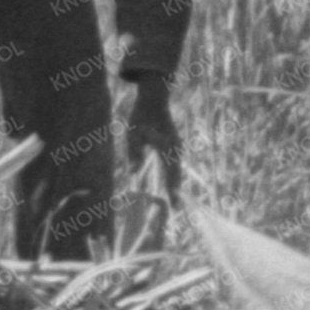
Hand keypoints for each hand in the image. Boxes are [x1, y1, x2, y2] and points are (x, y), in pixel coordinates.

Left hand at [121, 76, 183, 202]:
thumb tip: (132, 172)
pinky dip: (173, 176)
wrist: (154, 99)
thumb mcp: (132, 135)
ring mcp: (176, 146)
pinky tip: (171, 185)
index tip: (175, 205)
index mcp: (166, 147)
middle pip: (176, 174)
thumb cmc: (141, 116)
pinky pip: (174, 164)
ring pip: (176, 170)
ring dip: (175, 185)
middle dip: (175, 192)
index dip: (172, 190)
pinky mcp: (174, 145)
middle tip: (177, 210)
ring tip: (175, 202)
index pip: (171, 173)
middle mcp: (175, 148)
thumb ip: (133, 153)